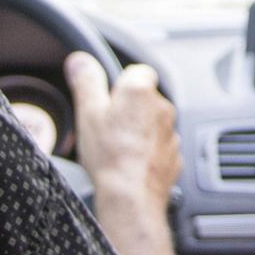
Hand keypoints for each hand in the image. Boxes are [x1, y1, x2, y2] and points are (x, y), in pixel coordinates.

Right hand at [65, 52, 182, 254]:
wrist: (131, 194)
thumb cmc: (110, 154)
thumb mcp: (88, 112)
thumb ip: (86, 81)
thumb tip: (80, 60)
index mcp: (140, 90)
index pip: (137, 71)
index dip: (120, 84)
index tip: (107, 98)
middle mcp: (162, 107)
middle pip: (144, 99)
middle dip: (129, 110)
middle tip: (107, 126)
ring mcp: (171, 132)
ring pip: (152, 124)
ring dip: (139, 131)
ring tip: (117, 148)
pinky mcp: (174, 155)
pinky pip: (159, 146)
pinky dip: (147, 151)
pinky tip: (130, 163)